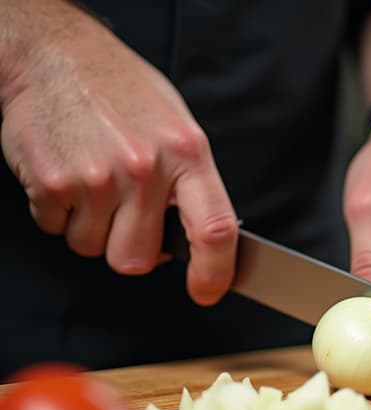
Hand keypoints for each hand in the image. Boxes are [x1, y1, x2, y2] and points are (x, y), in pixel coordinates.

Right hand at [0, 2, 236, 305]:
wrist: (58, 56)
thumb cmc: (124, 94)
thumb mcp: (178, 129)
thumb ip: (189, 186)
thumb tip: (194, 242)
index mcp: (187, 155)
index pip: (215, 228)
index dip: (215, 272)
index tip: (208, 291)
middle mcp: (145, 169)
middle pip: (137, 260)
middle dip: (129, 249)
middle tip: (124, 214)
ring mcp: (97, 177)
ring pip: (92, 248)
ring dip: (91, 228)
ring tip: (95, 182)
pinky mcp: (53, 182)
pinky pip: (56, 229)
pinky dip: (59, 213)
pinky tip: (70, 174)